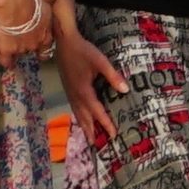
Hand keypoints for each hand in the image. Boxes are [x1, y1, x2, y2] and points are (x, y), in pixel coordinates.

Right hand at [56, 28, 126, 151]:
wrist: (63, 43)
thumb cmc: (83, 51)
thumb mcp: (101, 62)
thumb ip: (113, 76)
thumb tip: (125, 90)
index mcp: (84, 91)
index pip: (97, 111)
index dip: (106, 123)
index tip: (113, 135)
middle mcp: (75, 95)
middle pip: (84, 117)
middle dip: (92, 131)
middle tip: (98, 145)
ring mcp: (70, 93)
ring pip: (78, 114)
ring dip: (84, 126)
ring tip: (90, 138)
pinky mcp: (68, 89)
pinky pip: (74, 108)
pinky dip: (79, 117)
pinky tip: (82, 118)